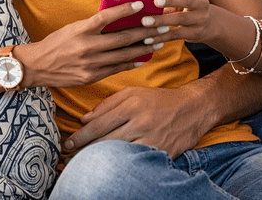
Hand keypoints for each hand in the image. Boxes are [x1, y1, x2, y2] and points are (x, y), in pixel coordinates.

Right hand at [21, 0, 162, 87]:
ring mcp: (90, 64)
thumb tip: (118, 19)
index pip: (106, 16)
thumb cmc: (57, 43)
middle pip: (122, 38)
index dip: (125, 9)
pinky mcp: (91, 77)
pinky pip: (116, 69)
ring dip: (143, 48)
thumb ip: (93, 25)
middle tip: (160, 26)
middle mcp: (87, 46)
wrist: (37, 66)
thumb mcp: (73, 28)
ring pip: (123, 55)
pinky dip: (131, 63)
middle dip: (145, 32)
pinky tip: (142, 58)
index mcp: (81, 29)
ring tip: (157, 42)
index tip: (141, 4)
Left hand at [66, 85, 211, 158]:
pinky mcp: (162, 152)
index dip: (81, 136)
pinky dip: (122, 165)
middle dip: (84, 151)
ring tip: (84, 167)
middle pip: (106, 141)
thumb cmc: (159, 99)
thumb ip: (108, 104)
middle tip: (69, 159)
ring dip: (100, 161)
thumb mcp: (133, 93)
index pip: (99, 123)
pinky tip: (110, 169)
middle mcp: (141, 121)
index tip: (68, 144)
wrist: (193, 108)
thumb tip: (84, 118)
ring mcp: (152, 138)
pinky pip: (136, 161)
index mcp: (132, 104)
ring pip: (119, 153)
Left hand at [140, 0, 212, 43]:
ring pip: (180, 20)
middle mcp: (201, 4)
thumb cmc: (189, 4)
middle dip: (171, 1)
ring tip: (145, 22)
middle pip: (187, 1)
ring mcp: (199, 20)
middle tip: (155, 1)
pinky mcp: (193, 34)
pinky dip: (160, 37)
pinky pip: (175, 35)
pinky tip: (147, 38)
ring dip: (161, 21)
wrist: (210, 24)